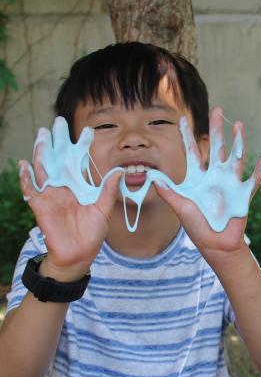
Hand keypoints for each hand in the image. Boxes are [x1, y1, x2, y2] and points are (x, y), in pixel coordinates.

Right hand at [19, 123, 122, 278]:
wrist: (79, 255)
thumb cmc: (91, 233)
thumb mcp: (103, 209)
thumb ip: (108, 189)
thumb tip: (119, 170)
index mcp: (80, 186)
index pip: (80, 162)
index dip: (82, 147)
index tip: (89, 130)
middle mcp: (65, 187)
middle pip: (59, 159)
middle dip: (58, 141)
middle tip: (58, 122)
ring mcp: (52, 195)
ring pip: (44, 169)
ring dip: (42, 152)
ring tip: (42, 135)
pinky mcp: (41, 206)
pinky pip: (31, 190)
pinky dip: (27, 178)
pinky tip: (24, 165)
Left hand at [153, 107, 260, 262]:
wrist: (215, 244)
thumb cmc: (196, 226)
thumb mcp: (180, 207)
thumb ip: (168, 191)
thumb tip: (151, 176)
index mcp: (198, 178)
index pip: (192, 151)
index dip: (187, 136)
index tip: (182, 119)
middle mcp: (215, 176)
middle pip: (216, 147)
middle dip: (216, 129)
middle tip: (217, 110)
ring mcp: (230, 184)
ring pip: (236, 157)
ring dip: (238, 141)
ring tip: (238, 125)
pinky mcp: (243, 195)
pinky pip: (253, 181)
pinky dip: (259, 171)